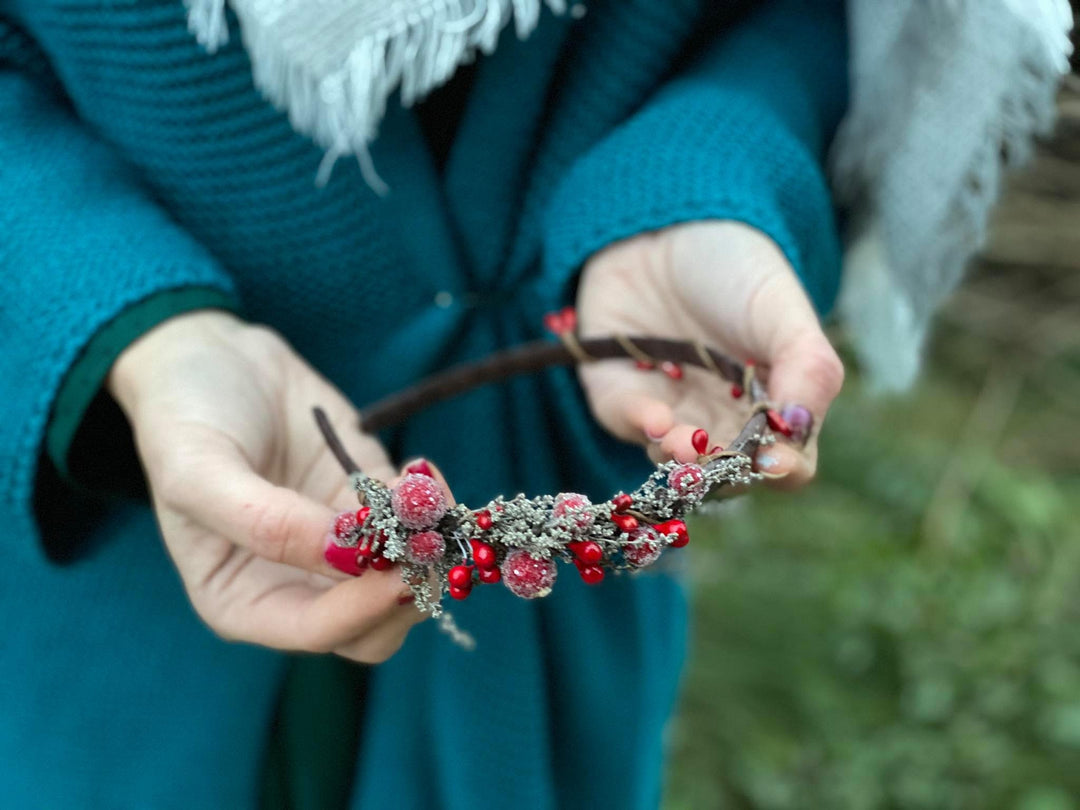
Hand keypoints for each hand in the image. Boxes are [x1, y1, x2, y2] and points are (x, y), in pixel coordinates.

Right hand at [109, 310, 436, 661]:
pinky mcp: (373, 504)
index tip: (400, 572)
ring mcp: (342, 546)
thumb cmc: (185, 420)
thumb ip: (263, 524)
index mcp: (243, 600)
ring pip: (407, 579)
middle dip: (408, 587)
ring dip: (430, 546)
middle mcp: (298, 585)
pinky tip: (422, 467)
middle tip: (428, 539)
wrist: (212, 356)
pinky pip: (419, 525)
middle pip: (374, 625)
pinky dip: (435, 505)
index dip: (364, 610)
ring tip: (427, 492)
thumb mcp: (199, 472)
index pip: (318, 632)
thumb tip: (345, 558)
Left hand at [576, 220, 843, 486]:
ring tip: (682, 442)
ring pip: (675, 462)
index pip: (786, 462)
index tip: (774, 458)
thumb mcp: (783, 308)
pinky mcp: (619, 397)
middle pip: (727, 473)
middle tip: (718, 456)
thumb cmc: (736, 267)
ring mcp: (669, 413)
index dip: (782, 467)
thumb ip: (808, 369)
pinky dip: (642, 428)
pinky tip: (657, 418)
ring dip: (680, 458)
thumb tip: (795, 428)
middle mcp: (720, 420)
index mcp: (771, 406)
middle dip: (722, 471)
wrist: (665, 224)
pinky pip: (627, 426)